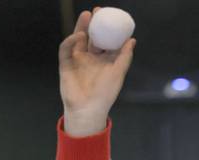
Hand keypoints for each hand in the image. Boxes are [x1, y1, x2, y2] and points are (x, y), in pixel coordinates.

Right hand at [58, 6, 135, 134]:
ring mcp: (78, 60)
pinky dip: (71, 41)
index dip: (108, 29)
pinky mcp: (66, 64)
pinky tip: (79, 36)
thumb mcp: (118, 73)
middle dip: (94, 23)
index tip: (111, 17)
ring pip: (78, 39)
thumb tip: (132, 40)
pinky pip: (66, 49)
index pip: (106, 40)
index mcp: (104, 60)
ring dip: (82, 27)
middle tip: (97, 11)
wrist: (88, 109)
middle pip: (92, 36)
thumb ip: (125, 57)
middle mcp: (91, 58)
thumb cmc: (105, 94)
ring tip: (87, 16)